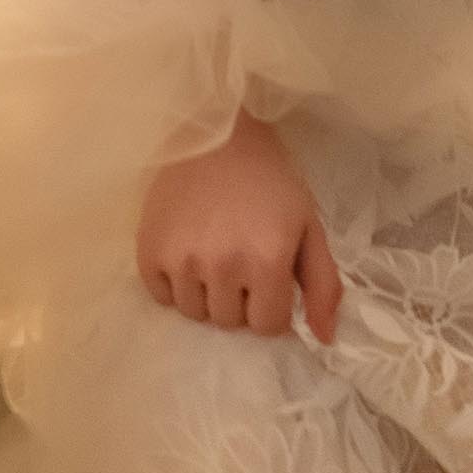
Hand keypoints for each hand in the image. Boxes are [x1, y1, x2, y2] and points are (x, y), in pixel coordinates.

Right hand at [137, 112, 342, 343]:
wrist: (216, 133)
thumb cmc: (271, 178)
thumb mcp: (309, 225)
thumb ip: (322, 284)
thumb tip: (324, 338)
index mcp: (267, 260)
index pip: (267, 326)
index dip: (273, 306)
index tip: (270, 278)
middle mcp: (222, 266)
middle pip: (230, 322)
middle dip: (242, 299)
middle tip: (242, 259)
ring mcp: (181, 261)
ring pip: (195, 313)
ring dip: (208, 294)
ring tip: (215, 255)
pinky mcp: (148, 252)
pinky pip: (162, 297)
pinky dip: (176, 285)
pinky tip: (188, 253)